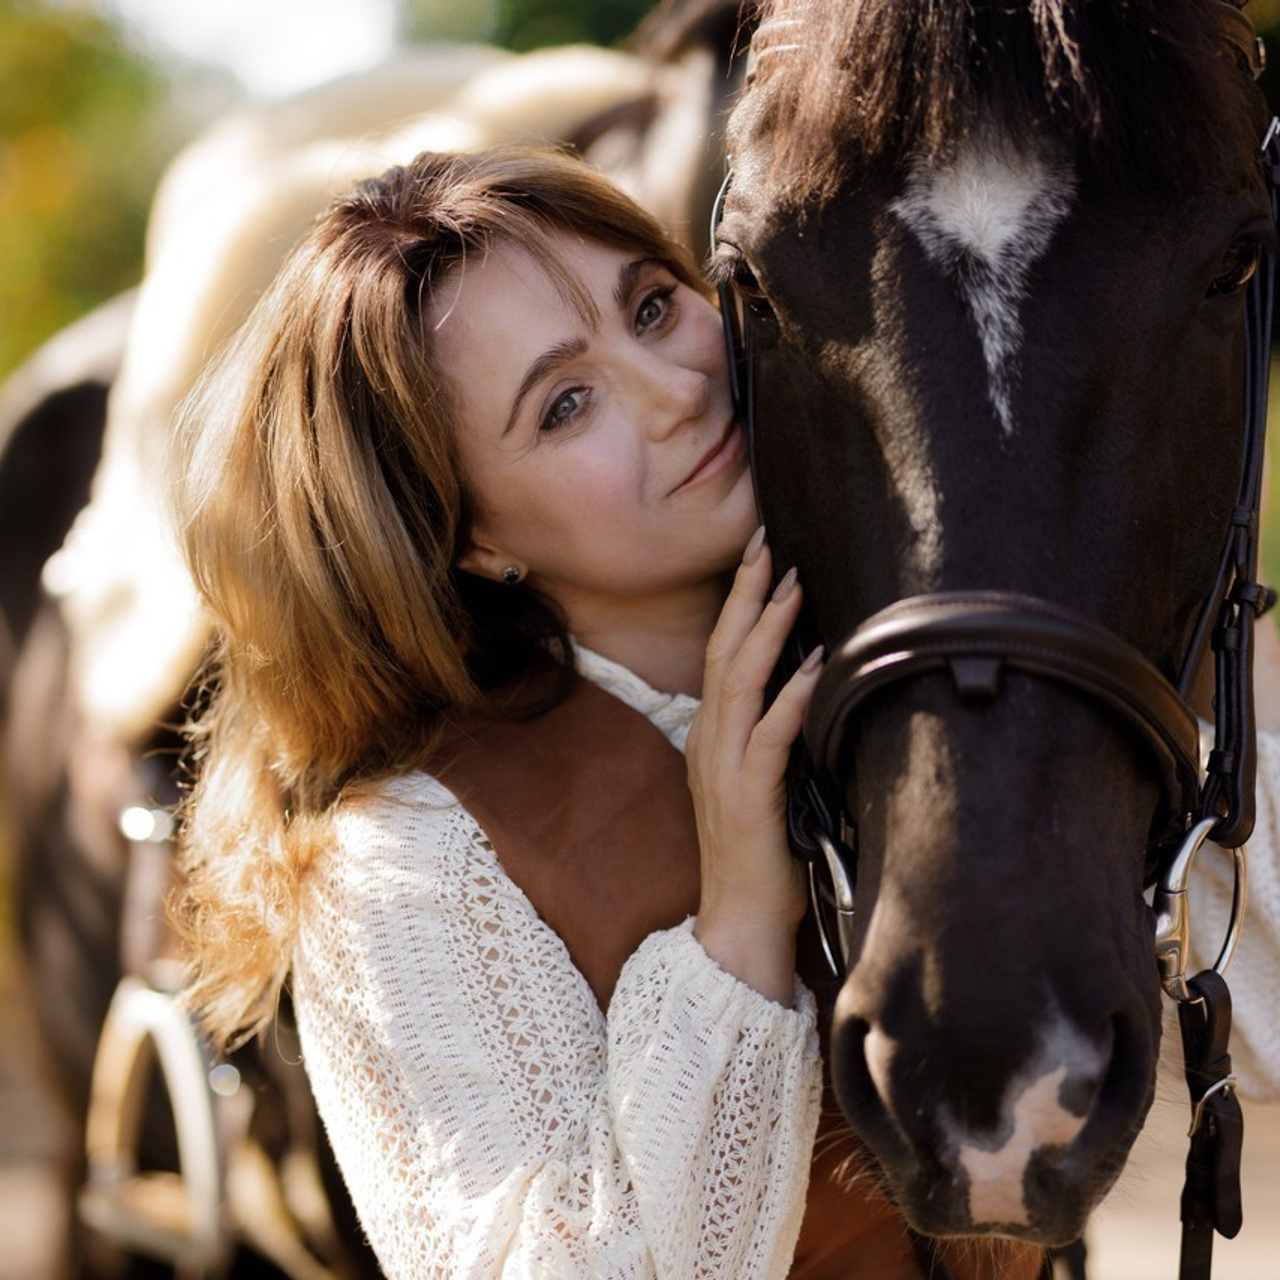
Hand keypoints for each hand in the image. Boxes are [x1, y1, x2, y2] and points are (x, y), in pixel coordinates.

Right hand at [687, 527, 823, 1003]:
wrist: (738, 919)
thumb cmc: (758, 851)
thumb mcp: (756, 781)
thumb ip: (767, 735)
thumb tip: (806, 685)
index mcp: (711, 735)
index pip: (720, 653)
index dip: (738, 602)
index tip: (761, 557)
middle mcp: (710, 741)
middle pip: (723, 651)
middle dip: (747, 593)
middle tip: (768, 542)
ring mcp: (723, 767)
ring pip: (740, 680)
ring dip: (768, 629)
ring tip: (792, 584)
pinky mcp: (748, 795)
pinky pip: (771, 734)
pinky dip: (794, 695)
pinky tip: (818, 664)